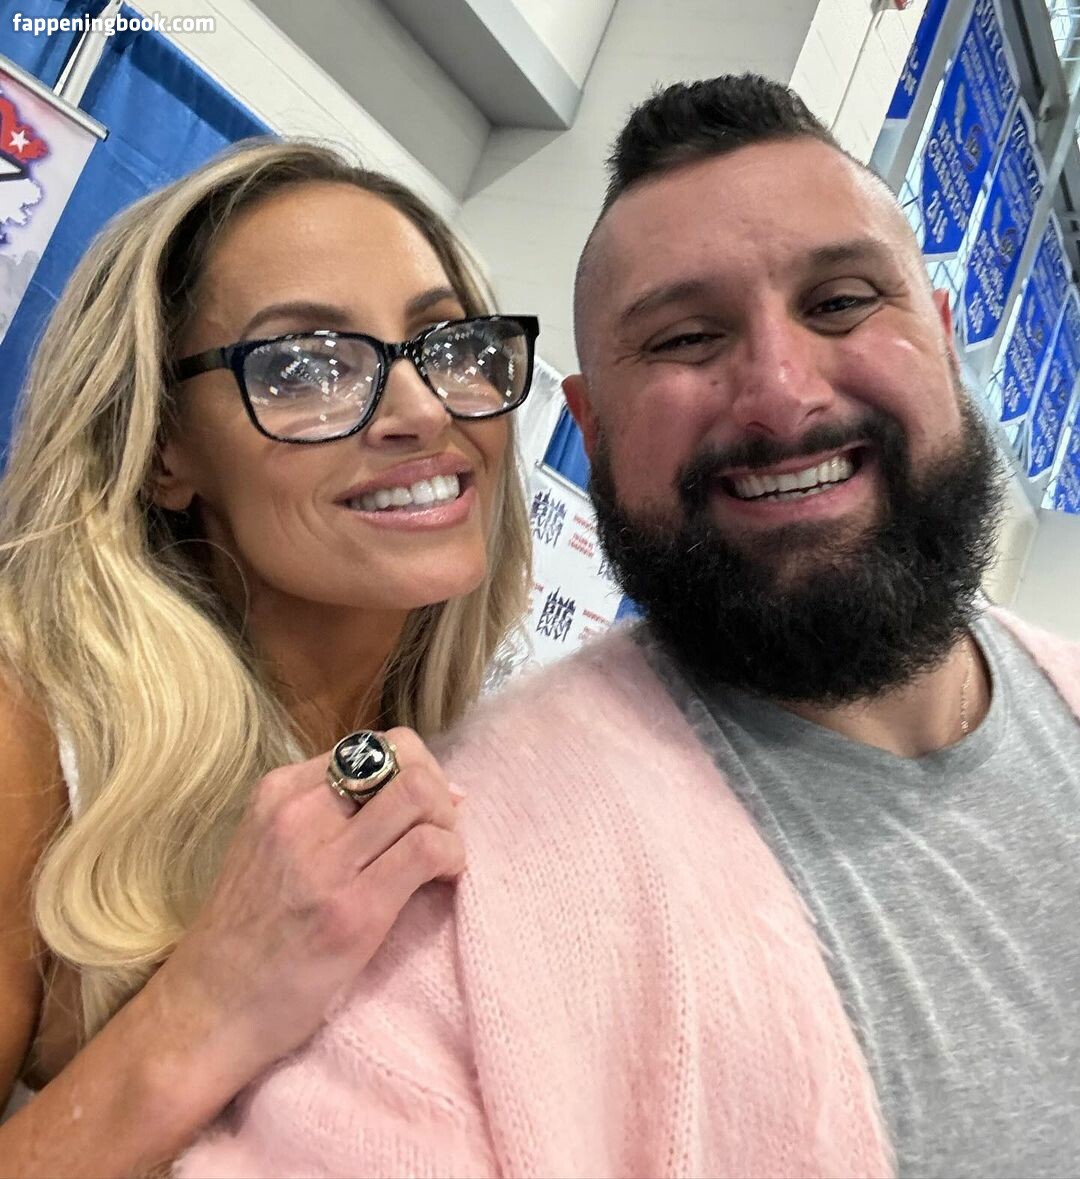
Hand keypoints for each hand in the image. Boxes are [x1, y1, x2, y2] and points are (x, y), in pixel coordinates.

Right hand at [145, 726, 463, 1095]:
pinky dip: (452, 856)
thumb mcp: (269, 846)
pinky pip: (427, 848)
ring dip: (448, 820)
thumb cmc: (247, 933)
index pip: (372, 744)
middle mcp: (298, 814)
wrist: (208, 1011)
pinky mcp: (352, 910)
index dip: (413, 768)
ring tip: (442, 856)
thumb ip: (329, 813)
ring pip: (419, 793)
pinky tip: (442, 879)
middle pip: (400, 756)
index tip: (424, 805)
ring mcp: (324, 861)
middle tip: (441, 827)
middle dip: (437, 786)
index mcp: (278, 792)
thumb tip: (426, 787)